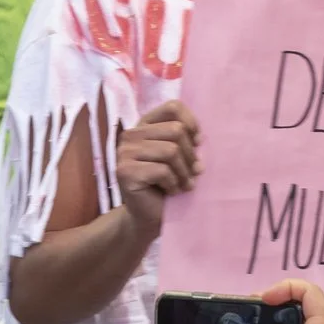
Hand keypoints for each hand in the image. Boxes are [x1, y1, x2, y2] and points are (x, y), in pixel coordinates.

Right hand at [112, 101, 200, 241]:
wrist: (148, 216)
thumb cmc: (167, 184)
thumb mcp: (179, 156)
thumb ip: (186, 139)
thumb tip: (200, 139)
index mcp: (144, 125)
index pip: (173, 107)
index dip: (191, 123)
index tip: (198, 143)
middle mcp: (130, 135)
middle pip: (175, 131)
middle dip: (190, 155)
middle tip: (193, 173)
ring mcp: (124, 153)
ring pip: (170, 151)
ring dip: (184, 172)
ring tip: (183, 184)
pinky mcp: (125, 172)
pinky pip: (162, 171)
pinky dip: (173, 184)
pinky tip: (171, 192)